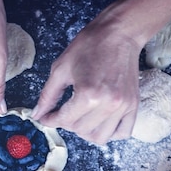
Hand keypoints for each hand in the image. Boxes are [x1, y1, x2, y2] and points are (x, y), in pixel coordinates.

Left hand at [32, 16, 141, 144]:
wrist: (119, 34)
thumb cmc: (89, 46)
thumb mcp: (61, 69)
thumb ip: (48, 95)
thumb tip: (37, 114)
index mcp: (88, 94)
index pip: (64, 120)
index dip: (50, 120)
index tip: (46, 117)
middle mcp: (107, 104)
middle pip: (81, 130)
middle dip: (67, 123)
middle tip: (63, 112)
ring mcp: (123, 106)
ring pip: (100, 137)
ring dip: (87, 131)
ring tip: (81, 118)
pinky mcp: (133, 105)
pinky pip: (122, 133)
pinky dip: (110, 133)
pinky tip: (100, 121)